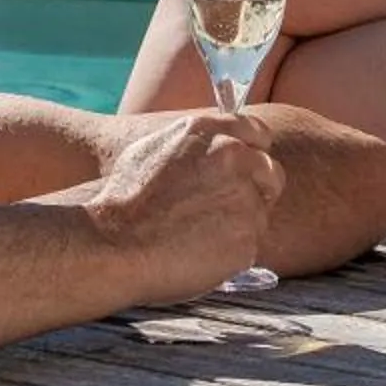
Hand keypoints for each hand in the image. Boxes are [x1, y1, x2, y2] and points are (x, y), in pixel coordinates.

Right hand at [85, 110, 283, 302]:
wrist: (113, 243)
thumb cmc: (125, 198)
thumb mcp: (156, 145)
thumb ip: (197, 141)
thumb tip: (217, 144)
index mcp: (211, 132)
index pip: (258, 132)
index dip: (253, 152)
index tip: (245, 169)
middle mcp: (235, 159)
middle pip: (272, 173)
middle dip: (257, 189)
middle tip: (227, 208)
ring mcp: (245, 200)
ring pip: (260, 213)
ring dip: (240, 223)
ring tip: (200, 234)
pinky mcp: (247, 240)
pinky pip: (249, 245)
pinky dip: (231, 251)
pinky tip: (199, 252)